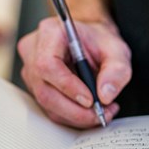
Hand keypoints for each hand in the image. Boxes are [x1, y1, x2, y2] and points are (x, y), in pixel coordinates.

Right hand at [17, 16, 131, 127]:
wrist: (88, 42)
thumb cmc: (97, 41)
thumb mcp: (116, 49)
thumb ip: (116, 70)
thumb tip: (106, 95)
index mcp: (50, 33)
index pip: (48, 64)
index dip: (67, 86)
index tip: (90, 99)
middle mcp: (34, 52)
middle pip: (45, 91)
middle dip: (75, 109)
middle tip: (100, 113)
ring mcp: (31, 72)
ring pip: (47, 104)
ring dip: (75, 115)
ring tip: (100, 112)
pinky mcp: (35, 87)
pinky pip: (49, 108)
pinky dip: (71, 116)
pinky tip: (88, 112)